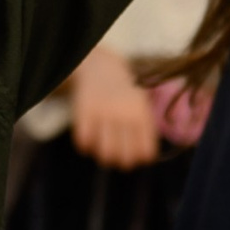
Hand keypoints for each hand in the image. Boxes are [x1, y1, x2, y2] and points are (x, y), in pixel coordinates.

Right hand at [67, 47, 159, 170]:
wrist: (101, 67)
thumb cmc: (124, 94)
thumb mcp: (141, 107)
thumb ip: (145, 132)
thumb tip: (145, 160)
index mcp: (141, 115)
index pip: (146, 153)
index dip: (139, 158)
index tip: (133, 153)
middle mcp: (124, 114)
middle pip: (125, 159)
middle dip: (120, 162)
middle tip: (116, 154)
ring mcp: (104, 112)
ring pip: (105, 154)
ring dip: (103, 156)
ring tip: (101, 147)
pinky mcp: (84, 111)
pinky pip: (84, 143)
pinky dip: (86, 145)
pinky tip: (88, 137)